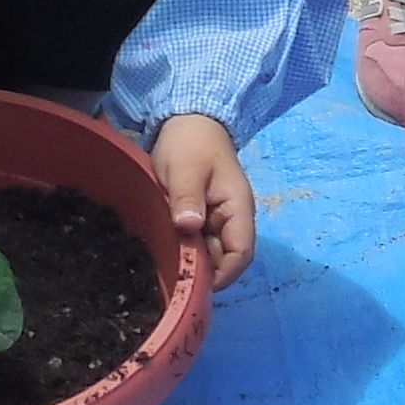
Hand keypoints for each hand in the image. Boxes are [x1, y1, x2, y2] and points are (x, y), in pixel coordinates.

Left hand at [151, 112, 258, 289]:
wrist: (187, 121)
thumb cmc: (189, 143)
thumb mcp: (185, 169)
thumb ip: (188, 198)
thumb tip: (189, 228)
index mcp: (238, 209)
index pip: (241, 254)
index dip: (222, 274)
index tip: (193, 283)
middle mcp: (232, 219)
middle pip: (224, 259)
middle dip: (202, 271)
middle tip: (170, 275)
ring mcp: (217, 219)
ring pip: (209, 253)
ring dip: (191, 260)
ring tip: (163, 265)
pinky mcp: (201, 217)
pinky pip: (197, 242)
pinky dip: (184, 250)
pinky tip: (164, 251)